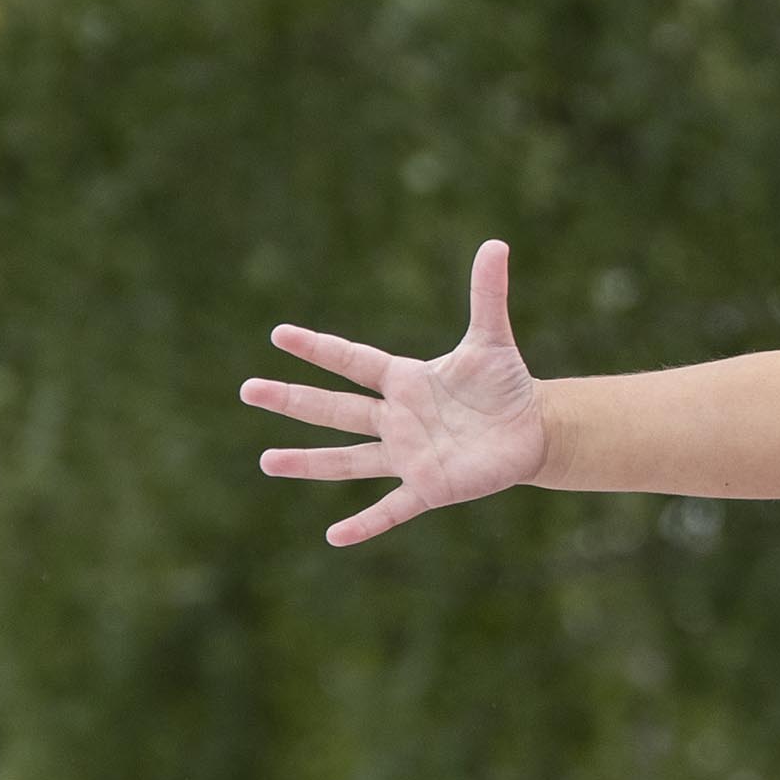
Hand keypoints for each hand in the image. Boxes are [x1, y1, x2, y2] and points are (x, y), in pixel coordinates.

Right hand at [245, 241, 551, 544]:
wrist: (531, 431)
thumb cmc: (506, 386)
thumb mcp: (493, 340)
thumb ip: (487, 294)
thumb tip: (496, 243)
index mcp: (404, 381)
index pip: (353, 361)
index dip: (319, 348)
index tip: (279, 334)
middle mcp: (396, 419)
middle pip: (336, 409)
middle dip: (293, 400)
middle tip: (247, 390)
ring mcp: (408, 456)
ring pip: (348, 461)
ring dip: (308, 463)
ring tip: (265, 462)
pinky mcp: (429, 488)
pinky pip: (391, 509)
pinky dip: (366, 524)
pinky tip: (334, 537)